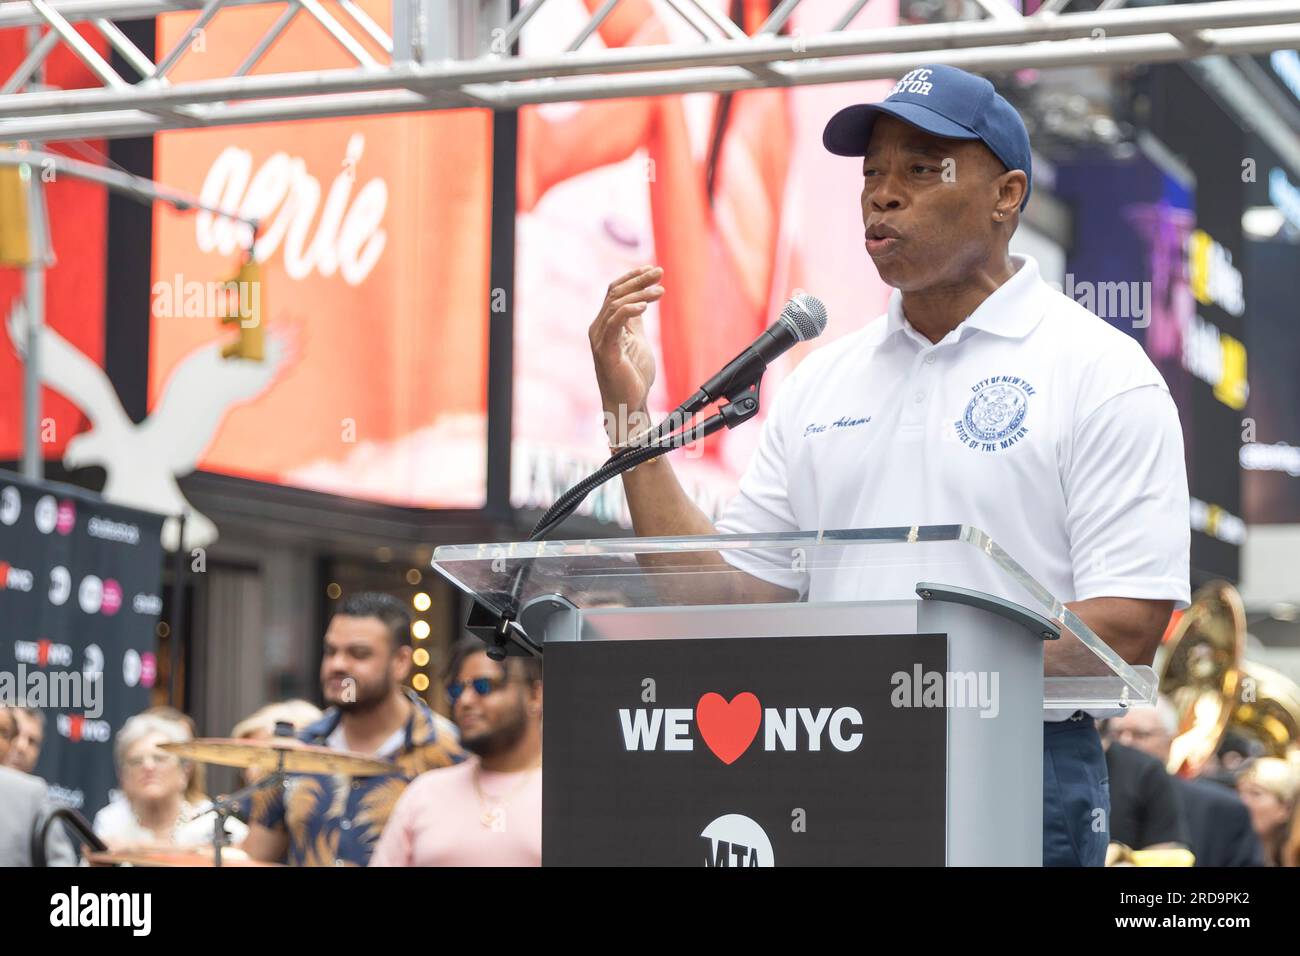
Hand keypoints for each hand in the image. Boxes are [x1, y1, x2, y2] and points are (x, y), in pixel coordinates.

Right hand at [588, 265, 663, 442]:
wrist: (629, 405)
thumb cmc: (633, 377)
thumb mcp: (637, 341)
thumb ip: (635, 322)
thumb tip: (641, 300)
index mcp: (605, 325)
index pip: (614, 291)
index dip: (632, 277)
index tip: (653, 269)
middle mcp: (598, 329)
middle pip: (614, 293)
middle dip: (638, 279)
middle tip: (660, 272)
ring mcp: (600, 339)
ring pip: (615, 304)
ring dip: (639, 293)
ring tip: (660, 290)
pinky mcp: (606, 351)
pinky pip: (615, 322)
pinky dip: (629, 310)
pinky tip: (645, 306)